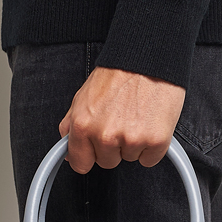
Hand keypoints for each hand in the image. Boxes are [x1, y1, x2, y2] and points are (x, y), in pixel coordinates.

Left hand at [58, 67, 185, 173]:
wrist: (148, 58)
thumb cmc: (119, 73)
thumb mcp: (84, 96)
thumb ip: (71, 124)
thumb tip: (66, 146)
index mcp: (83, 125)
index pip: (80, 163)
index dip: (88, 156)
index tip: (95, 151)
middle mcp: (105, 135)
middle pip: (107, 162)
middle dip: (113, 147)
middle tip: (122, 121)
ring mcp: (131, 140)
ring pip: (129, 159)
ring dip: (133, 144)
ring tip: (137, 116)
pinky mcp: (155, 141)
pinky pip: (150, 159)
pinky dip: (152, 146)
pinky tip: (150, 123)